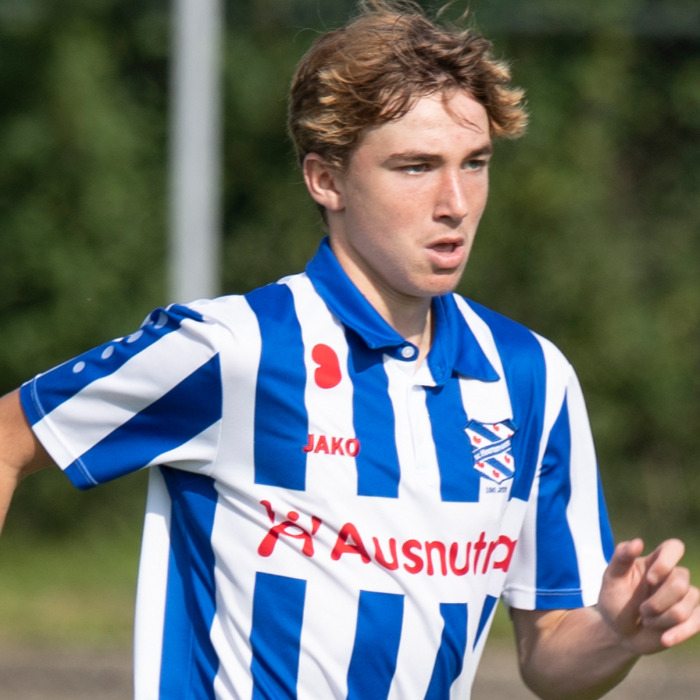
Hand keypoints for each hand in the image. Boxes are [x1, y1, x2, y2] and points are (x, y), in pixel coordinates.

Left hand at [597, 538, 699, 654]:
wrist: (620, 633)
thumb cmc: (614, 600)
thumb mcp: (611, 579)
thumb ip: (621, 559)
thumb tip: (638, 542)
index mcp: (654, 562)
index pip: (674, 547)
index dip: (666, 562)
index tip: (650, 580)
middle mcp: (673, 576)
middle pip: (680, 582)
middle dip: (658, 602)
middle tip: (641, 610)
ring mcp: (686, 597)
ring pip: (686, 605)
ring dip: (662, 618)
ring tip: (647, 621)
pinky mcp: (694, 617)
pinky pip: (698, 622)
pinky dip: (679, 633)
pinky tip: (664, 638)